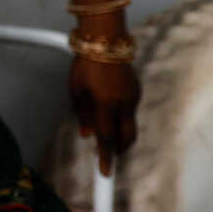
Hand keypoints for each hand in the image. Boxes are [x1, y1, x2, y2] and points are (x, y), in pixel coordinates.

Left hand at [70, 56, 140, 175]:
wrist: (105, 40)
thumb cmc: (86, 63)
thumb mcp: (76, 91)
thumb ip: (83, 116)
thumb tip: (87, 135)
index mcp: (106, 104)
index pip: (107, 138)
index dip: (106, 157)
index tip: (106, 172)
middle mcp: (123, 103)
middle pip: (126, 138)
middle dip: (119, 150)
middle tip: (108, 154)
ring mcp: (133, 97)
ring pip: (130, 126)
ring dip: (120, 134)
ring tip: (106, 133)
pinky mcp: (136, 91)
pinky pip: (131, 112)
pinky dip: (122, 119)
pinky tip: (111, 113)